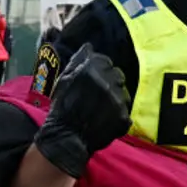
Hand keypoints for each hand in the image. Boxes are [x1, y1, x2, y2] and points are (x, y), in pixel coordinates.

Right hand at [33, 45, 131, 177]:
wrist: (66, 139)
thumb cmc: (61, 107)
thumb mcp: (63, 80)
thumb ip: (78, 61)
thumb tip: (89, 46)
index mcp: (92, 70)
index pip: (106, 62)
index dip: (100, 71)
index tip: (93, 81)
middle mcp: (108, 82)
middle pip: (118, 75)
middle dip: (110, 83)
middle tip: (98, 96)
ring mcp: (118, 101)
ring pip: (124, 93)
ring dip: (116, 98)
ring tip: (102, 109)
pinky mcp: (124, 118)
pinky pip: (125, 112)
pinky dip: (118, 116)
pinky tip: (105, 120)